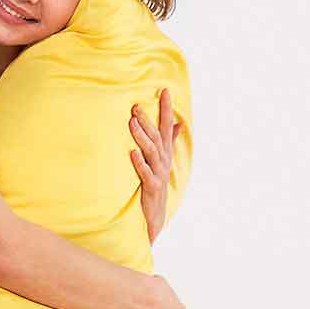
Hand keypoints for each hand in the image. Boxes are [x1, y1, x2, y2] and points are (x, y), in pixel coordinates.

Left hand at [130, 89, 182, 245]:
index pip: (167, 127)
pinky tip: (131, 153)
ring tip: (132, 123)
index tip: (164, 90)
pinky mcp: (151, 188)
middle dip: (148, 120)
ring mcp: (159, 174)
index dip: (166, 109)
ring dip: (142, 137)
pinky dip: (139, 163)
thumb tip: (177, 124)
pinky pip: (146, 174)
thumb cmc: (155, 186)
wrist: (154, 217)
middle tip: (136, 106)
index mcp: (165, 154)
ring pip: (152, 152)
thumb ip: (169, 142)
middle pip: (157, 137)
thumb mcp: (163, 162)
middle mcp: (163, 162)